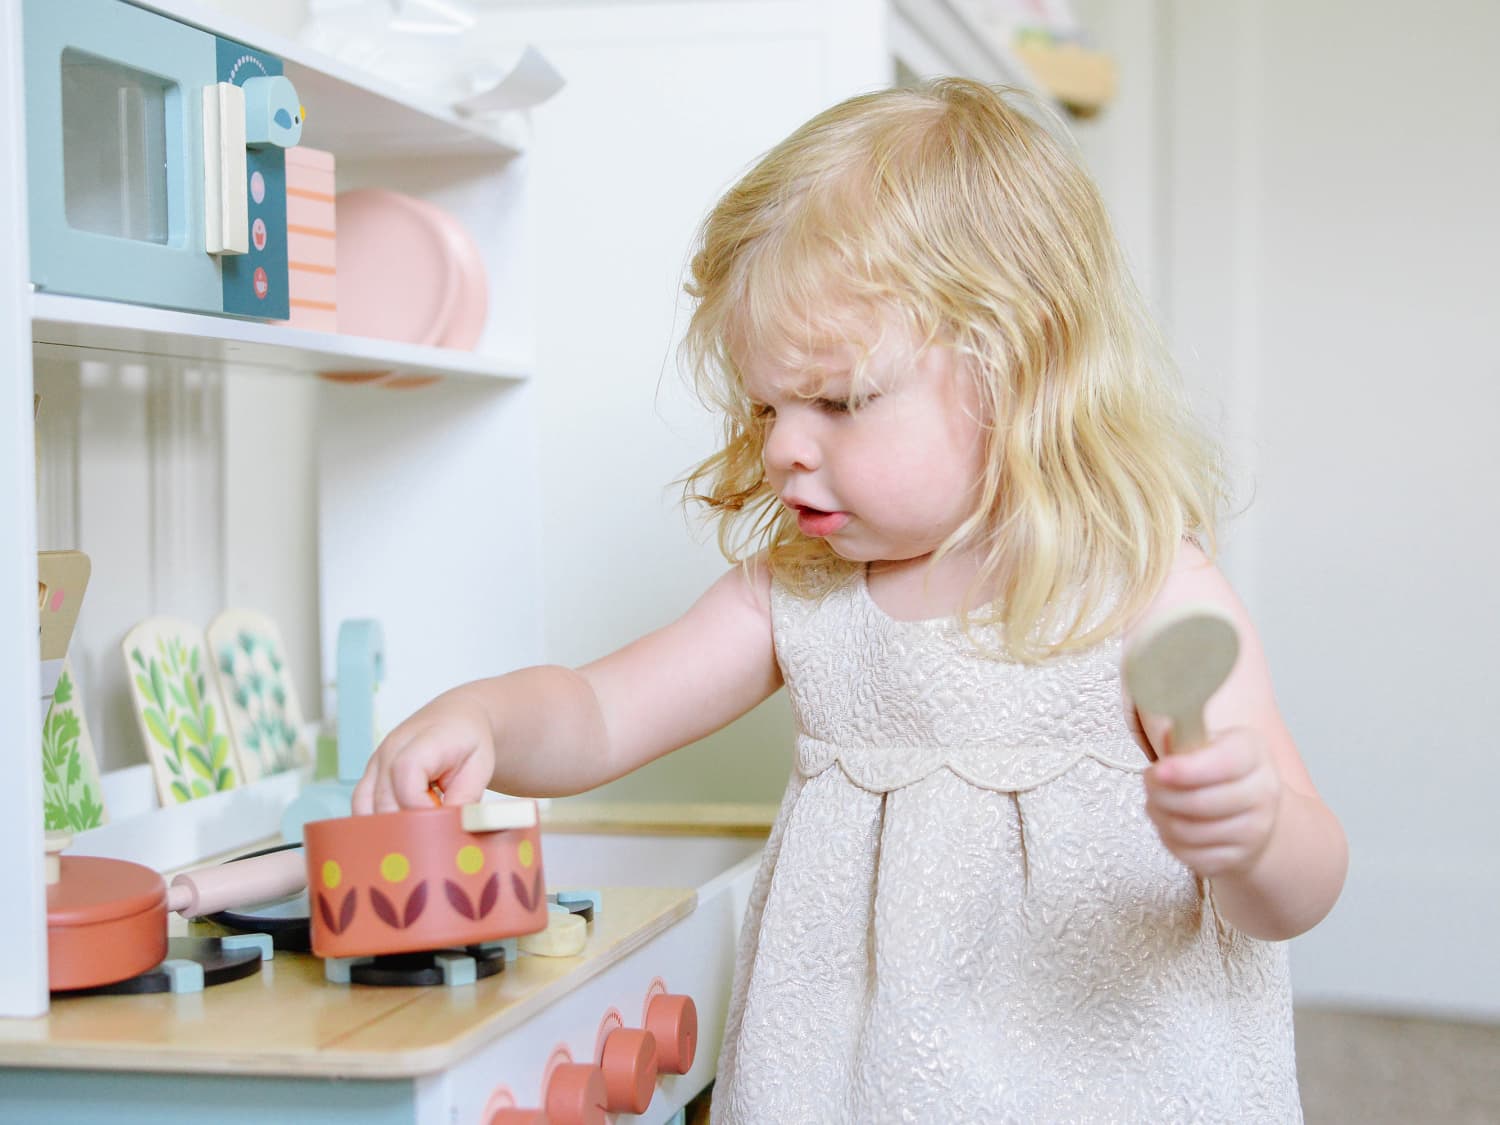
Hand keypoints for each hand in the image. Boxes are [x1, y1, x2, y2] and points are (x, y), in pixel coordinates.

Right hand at [350, 695, 496, 814]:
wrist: (457, 718)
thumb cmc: (469, 741)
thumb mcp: (481, 766)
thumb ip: (466, 797)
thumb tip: (450, 828)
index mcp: (422, 740)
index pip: (406, 774)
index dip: (420, 805)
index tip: (441, 819)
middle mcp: (391, 749)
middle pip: (383, 799)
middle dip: (408, 823)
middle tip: (434, 831)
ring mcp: (376, 761)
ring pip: (365, 807)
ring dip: (391, 826)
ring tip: (420, 826)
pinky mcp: (370, 774)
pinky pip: (362, 805)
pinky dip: (379, 821)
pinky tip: (404, 823)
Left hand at [1143, 727, 1282, 877]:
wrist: (1250, 808)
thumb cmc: (1217, 770)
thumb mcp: (1205, 743)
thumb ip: (1183, 740)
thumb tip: (1167, 738)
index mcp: (1252, 753)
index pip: (1224, 763)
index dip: (1187, 770)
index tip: (1158, 770)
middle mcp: (1262, 792)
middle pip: (1201, 802)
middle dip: (1162, 794)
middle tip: (1149, 784)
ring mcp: (1255, 829)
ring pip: (1190, 832)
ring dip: (1161, 816)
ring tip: (1157, 802)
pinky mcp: (1238, 857)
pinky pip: (1191, 855)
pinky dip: (1170, 840)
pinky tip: (1170, 824)